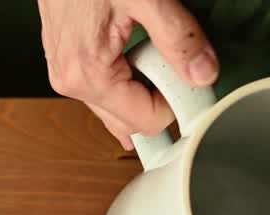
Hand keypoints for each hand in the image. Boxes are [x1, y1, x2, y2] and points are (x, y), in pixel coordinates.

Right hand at [37, 0, 218, 148]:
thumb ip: (178, 38)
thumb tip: (203, 74)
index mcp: (86, 75)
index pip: (145, 121)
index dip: (177, 104)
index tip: (196, 81)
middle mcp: (71, 81)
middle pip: (129, 120)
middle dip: (159, 97)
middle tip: (179, 64)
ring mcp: (66, 71)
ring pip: (117, 103)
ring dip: (143, 83)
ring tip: (152, 45)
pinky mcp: (68, 58)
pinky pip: (105, 84)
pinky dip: (128, 72)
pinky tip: (135, 44)